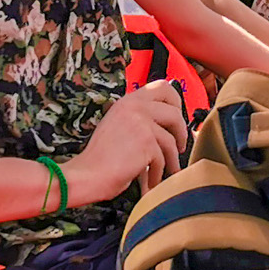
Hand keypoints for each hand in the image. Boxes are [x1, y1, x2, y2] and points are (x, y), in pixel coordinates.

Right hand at [67, 82, 189, 203]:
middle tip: (181, 145)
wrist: (86, 174)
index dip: (176, 101)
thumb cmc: (100, 157)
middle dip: (182, 132)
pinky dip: (158, 173)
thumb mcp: (118, 126)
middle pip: (174, 112)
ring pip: (171, 140)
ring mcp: (142, 124)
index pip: (162, 87)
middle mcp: (135, 107)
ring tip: (169, 170)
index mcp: (128, 101)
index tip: (178, 116)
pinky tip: (151, 182)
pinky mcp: (146, 143)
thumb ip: (139, 120)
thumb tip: (168, 128)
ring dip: (172, 159)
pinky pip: (162, 159)